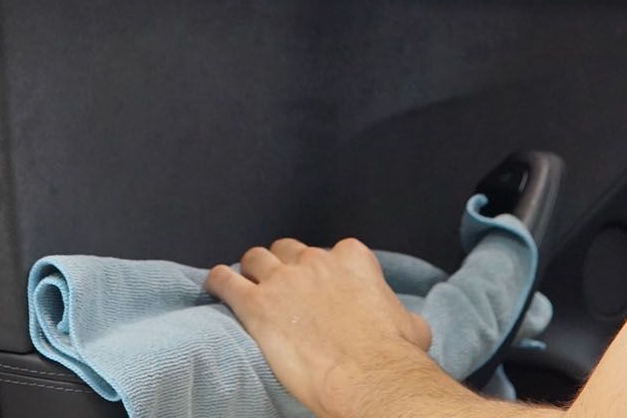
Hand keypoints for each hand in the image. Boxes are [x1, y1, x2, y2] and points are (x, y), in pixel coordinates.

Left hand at [206, 237, 432, 417]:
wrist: (368, 376)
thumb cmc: (391, 355)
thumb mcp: (411, 326)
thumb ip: (402, 314)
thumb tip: (407, 323)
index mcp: (352, 258)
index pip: (329, 252)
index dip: (320, 271)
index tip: (318, 287)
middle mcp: (315, 260)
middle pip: (287, 250)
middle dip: (282, 265)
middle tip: (281, 288)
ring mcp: (284, 280)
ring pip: (255, 259)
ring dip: (251, 270)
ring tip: (247, 283)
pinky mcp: (258, 306)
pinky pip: (227, 282)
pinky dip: (219, 281)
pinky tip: (215, 284)